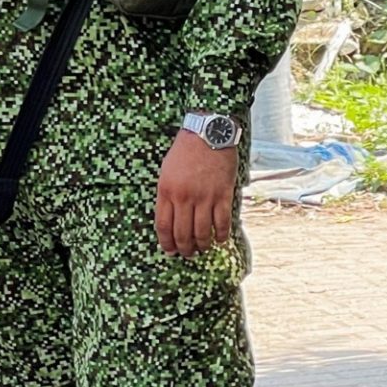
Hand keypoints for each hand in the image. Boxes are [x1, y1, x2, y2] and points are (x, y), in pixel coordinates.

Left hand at [155, 129, 236, 255]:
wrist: (208, 132)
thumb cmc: (185, 151)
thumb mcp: (166, 172)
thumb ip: (167, 195)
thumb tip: (170, 220)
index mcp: (166, 191)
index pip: (164, 226)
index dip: (167, 243)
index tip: (170, 251)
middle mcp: (184, 197)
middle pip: (182, 233)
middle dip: (185, 249)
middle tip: (188, 254)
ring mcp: (204, 197)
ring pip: (202, 232)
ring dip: (202, 245)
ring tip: (203, 249)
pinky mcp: (223, 194)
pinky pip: (222, 222)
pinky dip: (221, 235)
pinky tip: (220, 239)